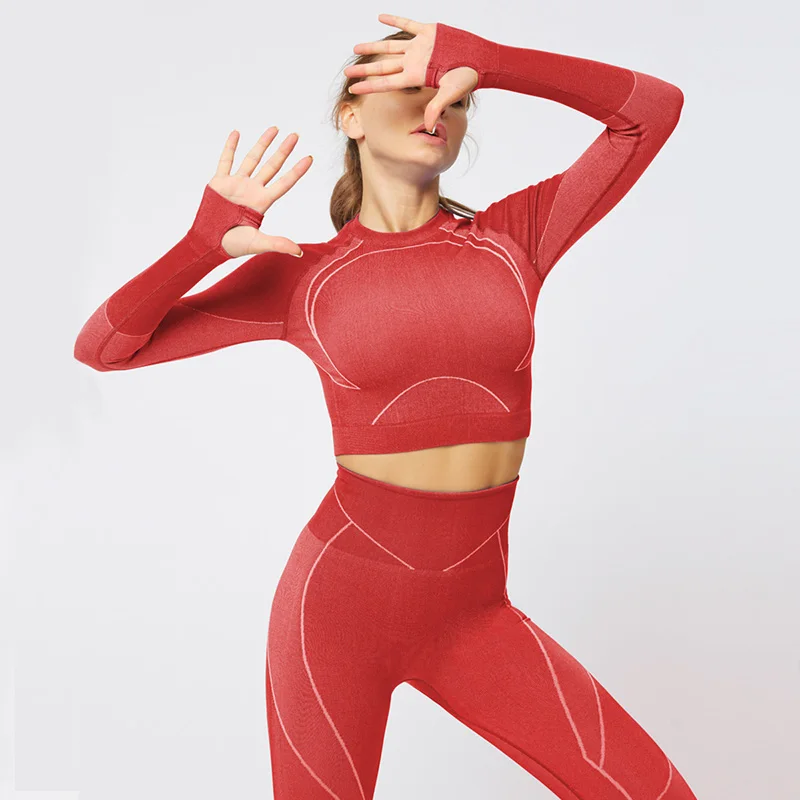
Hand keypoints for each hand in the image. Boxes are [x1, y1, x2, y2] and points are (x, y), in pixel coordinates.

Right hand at [209, 127, 312, 258]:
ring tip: (274, 129)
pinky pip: (225, 161)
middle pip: (272, 166)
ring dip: (262, 144)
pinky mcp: (219, 182)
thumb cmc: (232, 245)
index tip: (310, 158)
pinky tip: (237, 133)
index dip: (297, 171)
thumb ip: (278, 243)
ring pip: (252, 159)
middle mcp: (252, 190)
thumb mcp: (258, 243)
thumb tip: (299, 253)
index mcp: (262, 202)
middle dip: (284, 150)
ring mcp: (236, 184)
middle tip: (295, 135)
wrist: (209, 242)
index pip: (284, 183)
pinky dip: (230, 146)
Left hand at [345, 13, 478, 134]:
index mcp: (415, 76)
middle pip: (383, 66)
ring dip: (373, 47)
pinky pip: (407, 25)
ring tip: (356, 48)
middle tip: (347, 72)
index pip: (386, 82)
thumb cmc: (468, 78)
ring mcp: (420, 47)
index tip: (352, 90)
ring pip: (390, 47)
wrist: (481, 60)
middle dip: (364, 69)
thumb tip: (429, 128)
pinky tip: (380, 17)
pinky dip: (394, 20)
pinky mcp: (428, 32)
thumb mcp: (450, 93)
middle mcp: (414, 62)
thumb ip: (436, 107)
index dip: (368, 86)